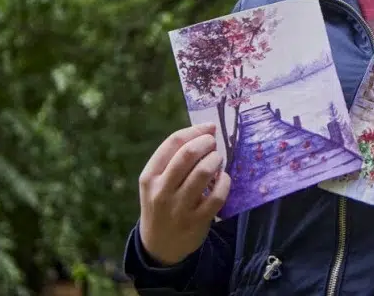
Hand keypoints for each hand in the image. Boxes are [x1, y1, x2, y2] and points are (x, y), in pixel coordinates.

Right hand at [138, 122, 230, 265]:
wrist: (159, 245)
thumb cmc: (162, 202)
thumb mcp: (156, 181)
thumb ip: (175, 157)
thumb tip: (208, 129)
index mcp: (149, 176)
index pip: (173, 143)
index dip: (195, 130)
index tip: (209, 128)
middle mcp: (161, 191)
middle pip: (187, 154)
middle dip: (206, 143)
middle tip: (213, 144)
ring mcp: (178, 207)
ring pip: (203, 173)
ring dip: (216, 160)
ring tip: (218, 160)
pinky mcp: (196, 221)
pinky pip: (217, 195)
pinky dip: (225, 182)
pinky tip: (223, 179)